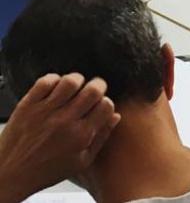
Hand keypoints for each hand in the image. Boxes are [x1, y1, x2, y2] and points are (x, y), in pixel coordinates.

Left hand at [0, 74, 120, 202]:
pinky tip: (55, 88)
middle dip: (98, 85)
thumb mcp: (81, 161)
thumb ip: (101, 138)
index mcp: (80, 136)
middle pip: (92, 90)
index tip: (102, 105)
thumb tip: (115, 116)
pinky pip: (45, 82)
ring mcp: (45, 112)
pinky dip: (53, 79)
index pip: (106, 106)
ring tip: (75, 86)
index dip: (107, 102)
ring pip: (70, 81)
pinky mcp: (27, 106)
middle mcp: (64, 121)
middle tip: (95, 88)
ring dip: (77, 80)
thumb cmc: (45, 170)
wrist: (10, 174)